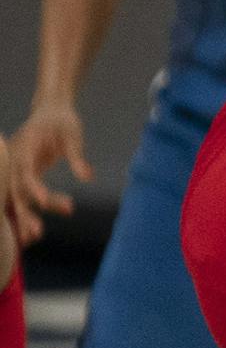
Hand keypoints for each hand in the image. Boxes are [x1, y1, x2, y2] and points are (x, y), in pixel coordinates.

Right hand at [6, 104, 91, 247]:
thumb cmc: (62, 121)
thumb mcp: (73, 134)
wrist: (50, 110)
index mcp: (26, 145)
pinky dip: (35, 208)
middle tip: (37, 232)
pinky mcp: (24, 174)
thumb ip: (77, 156)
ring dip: (27, 216)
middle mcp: (16, 159)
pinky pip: (27, 195)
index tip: (44, 201)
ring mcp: (17, 168)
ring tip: (36, 237)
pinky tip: (42, 228)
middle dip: (24, 211)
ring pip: (19, 196)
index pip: (25, 169)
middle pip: (16, 188)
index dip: (33, 187)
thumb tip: (88, 178)